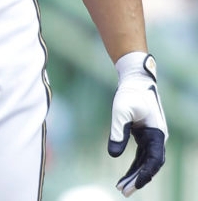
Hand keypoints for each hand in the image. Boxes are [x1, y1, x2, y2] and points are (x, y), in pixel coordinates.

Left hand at [107, 52, 166, 195]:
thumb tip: (113, 155)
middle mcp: (157, 138)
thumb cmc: (129, 93)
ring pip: (145, 161)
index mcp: (157, 134)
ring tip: (121, 187)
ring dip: (135, 174)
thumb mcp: (120, 111)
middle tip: (124, 192)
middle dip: (138, 179)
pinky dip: (134, 164)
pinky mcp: (144, 134)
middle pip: (150, 165)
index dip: (145, 174)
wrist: (135, 79)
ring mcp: (152, 137)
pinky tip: (125, 174)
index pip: (154, 161)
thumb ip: (117, 132)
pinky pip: (141, 155)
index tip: (135, 185)